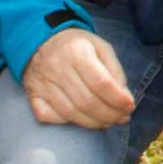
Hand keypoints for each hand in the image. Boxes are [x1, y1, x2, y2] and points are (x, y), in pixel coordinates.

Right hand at [23, 25, 139, 130]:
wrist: (41, 40)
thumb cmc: (77, 46)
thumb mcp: (101, 47)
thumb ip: (115, 71)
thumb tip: (124, 98)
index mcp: (76, 51)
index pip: (100, 82)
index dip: (117, 99)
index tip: (130, 106)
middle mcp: (57, 68)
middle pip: (86, 102)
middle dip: (109, 115)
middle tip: (122, 118)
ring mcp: (42, 83)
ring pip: (70, 113)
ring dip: (94, 123)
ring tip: (109, 121)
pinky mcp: (33, 95)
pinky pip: (49, 117)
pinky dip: (67, 122)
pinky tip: (82, 118)